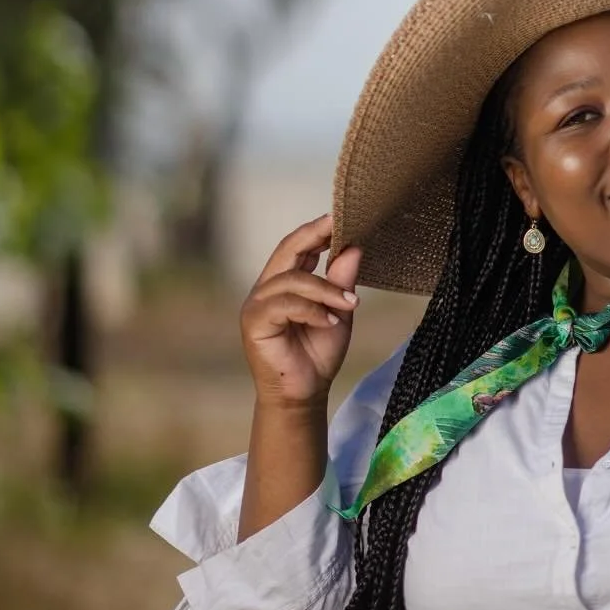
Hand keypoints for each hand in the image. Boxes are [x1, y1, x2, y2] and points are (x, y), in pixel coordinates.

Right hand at [240, 214, 361, 408]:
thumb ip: (341, 281)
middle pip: (286, 251)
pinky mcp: (254, 323)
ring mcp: (257, 305)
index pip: (295, 247)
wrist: (305, 392)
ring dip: (326, 289)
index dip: (315, 230)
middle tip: (340, 229)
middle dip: (314, 236)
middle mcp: (266, 289)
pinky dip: (311, 310)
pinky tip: (330, 321)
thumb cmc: (318, 353)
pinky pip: (285, 305)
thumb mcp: (338, 311)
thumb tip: (354, 247)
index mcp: (283, 283)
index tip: (340, 217)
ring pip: (292, 280)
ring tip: (350, 305)